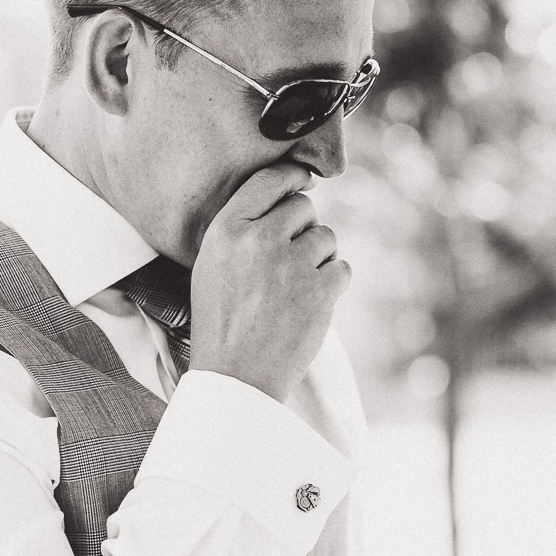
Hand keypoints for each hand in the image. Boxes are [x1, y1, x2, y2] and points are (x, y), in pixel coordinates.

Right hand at [187, 164, 348, 402]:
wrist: (235, 377)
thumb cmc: (222, 322)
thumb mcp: (212, 265)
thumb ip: (243, 229)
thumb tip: (291, 197)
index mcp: (226, 231)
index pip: (268, 180)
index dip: (293, 177)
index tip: (303, 180)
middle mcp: (259, 240)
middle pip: (303, 207)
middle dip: (303, 228)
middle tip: (290, 260)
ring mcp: (292, 264)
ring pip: (327, 237)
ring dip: (320, 257)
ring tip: (296, 288)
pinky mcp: (320, 290)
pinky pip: (342, 268)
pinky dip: (332, 284)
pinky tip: (310, 304)